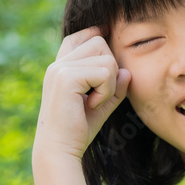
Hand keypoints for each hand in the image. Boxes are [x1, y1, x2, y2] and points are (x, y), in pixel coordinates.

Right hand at [33, 25, 130, 161]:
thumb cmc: (78, 131)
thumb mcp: (101, 105)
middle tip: (99, 95)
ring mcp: (60, 69)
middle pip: (99, 42)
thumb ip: (114, 87)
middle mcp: (58, 64)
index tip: (108, 38)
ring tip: (94, 103)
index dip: (96, 35)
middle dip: (110, 68)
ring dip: (109, 84)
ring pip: (106, 57)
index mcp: (60, 68)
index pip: (80, 36)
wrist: (60, 150)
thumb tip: (126, 72)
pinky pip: (105, 73)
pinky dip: (106, 92)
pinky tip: (92, 106)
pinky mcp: (67, 77)